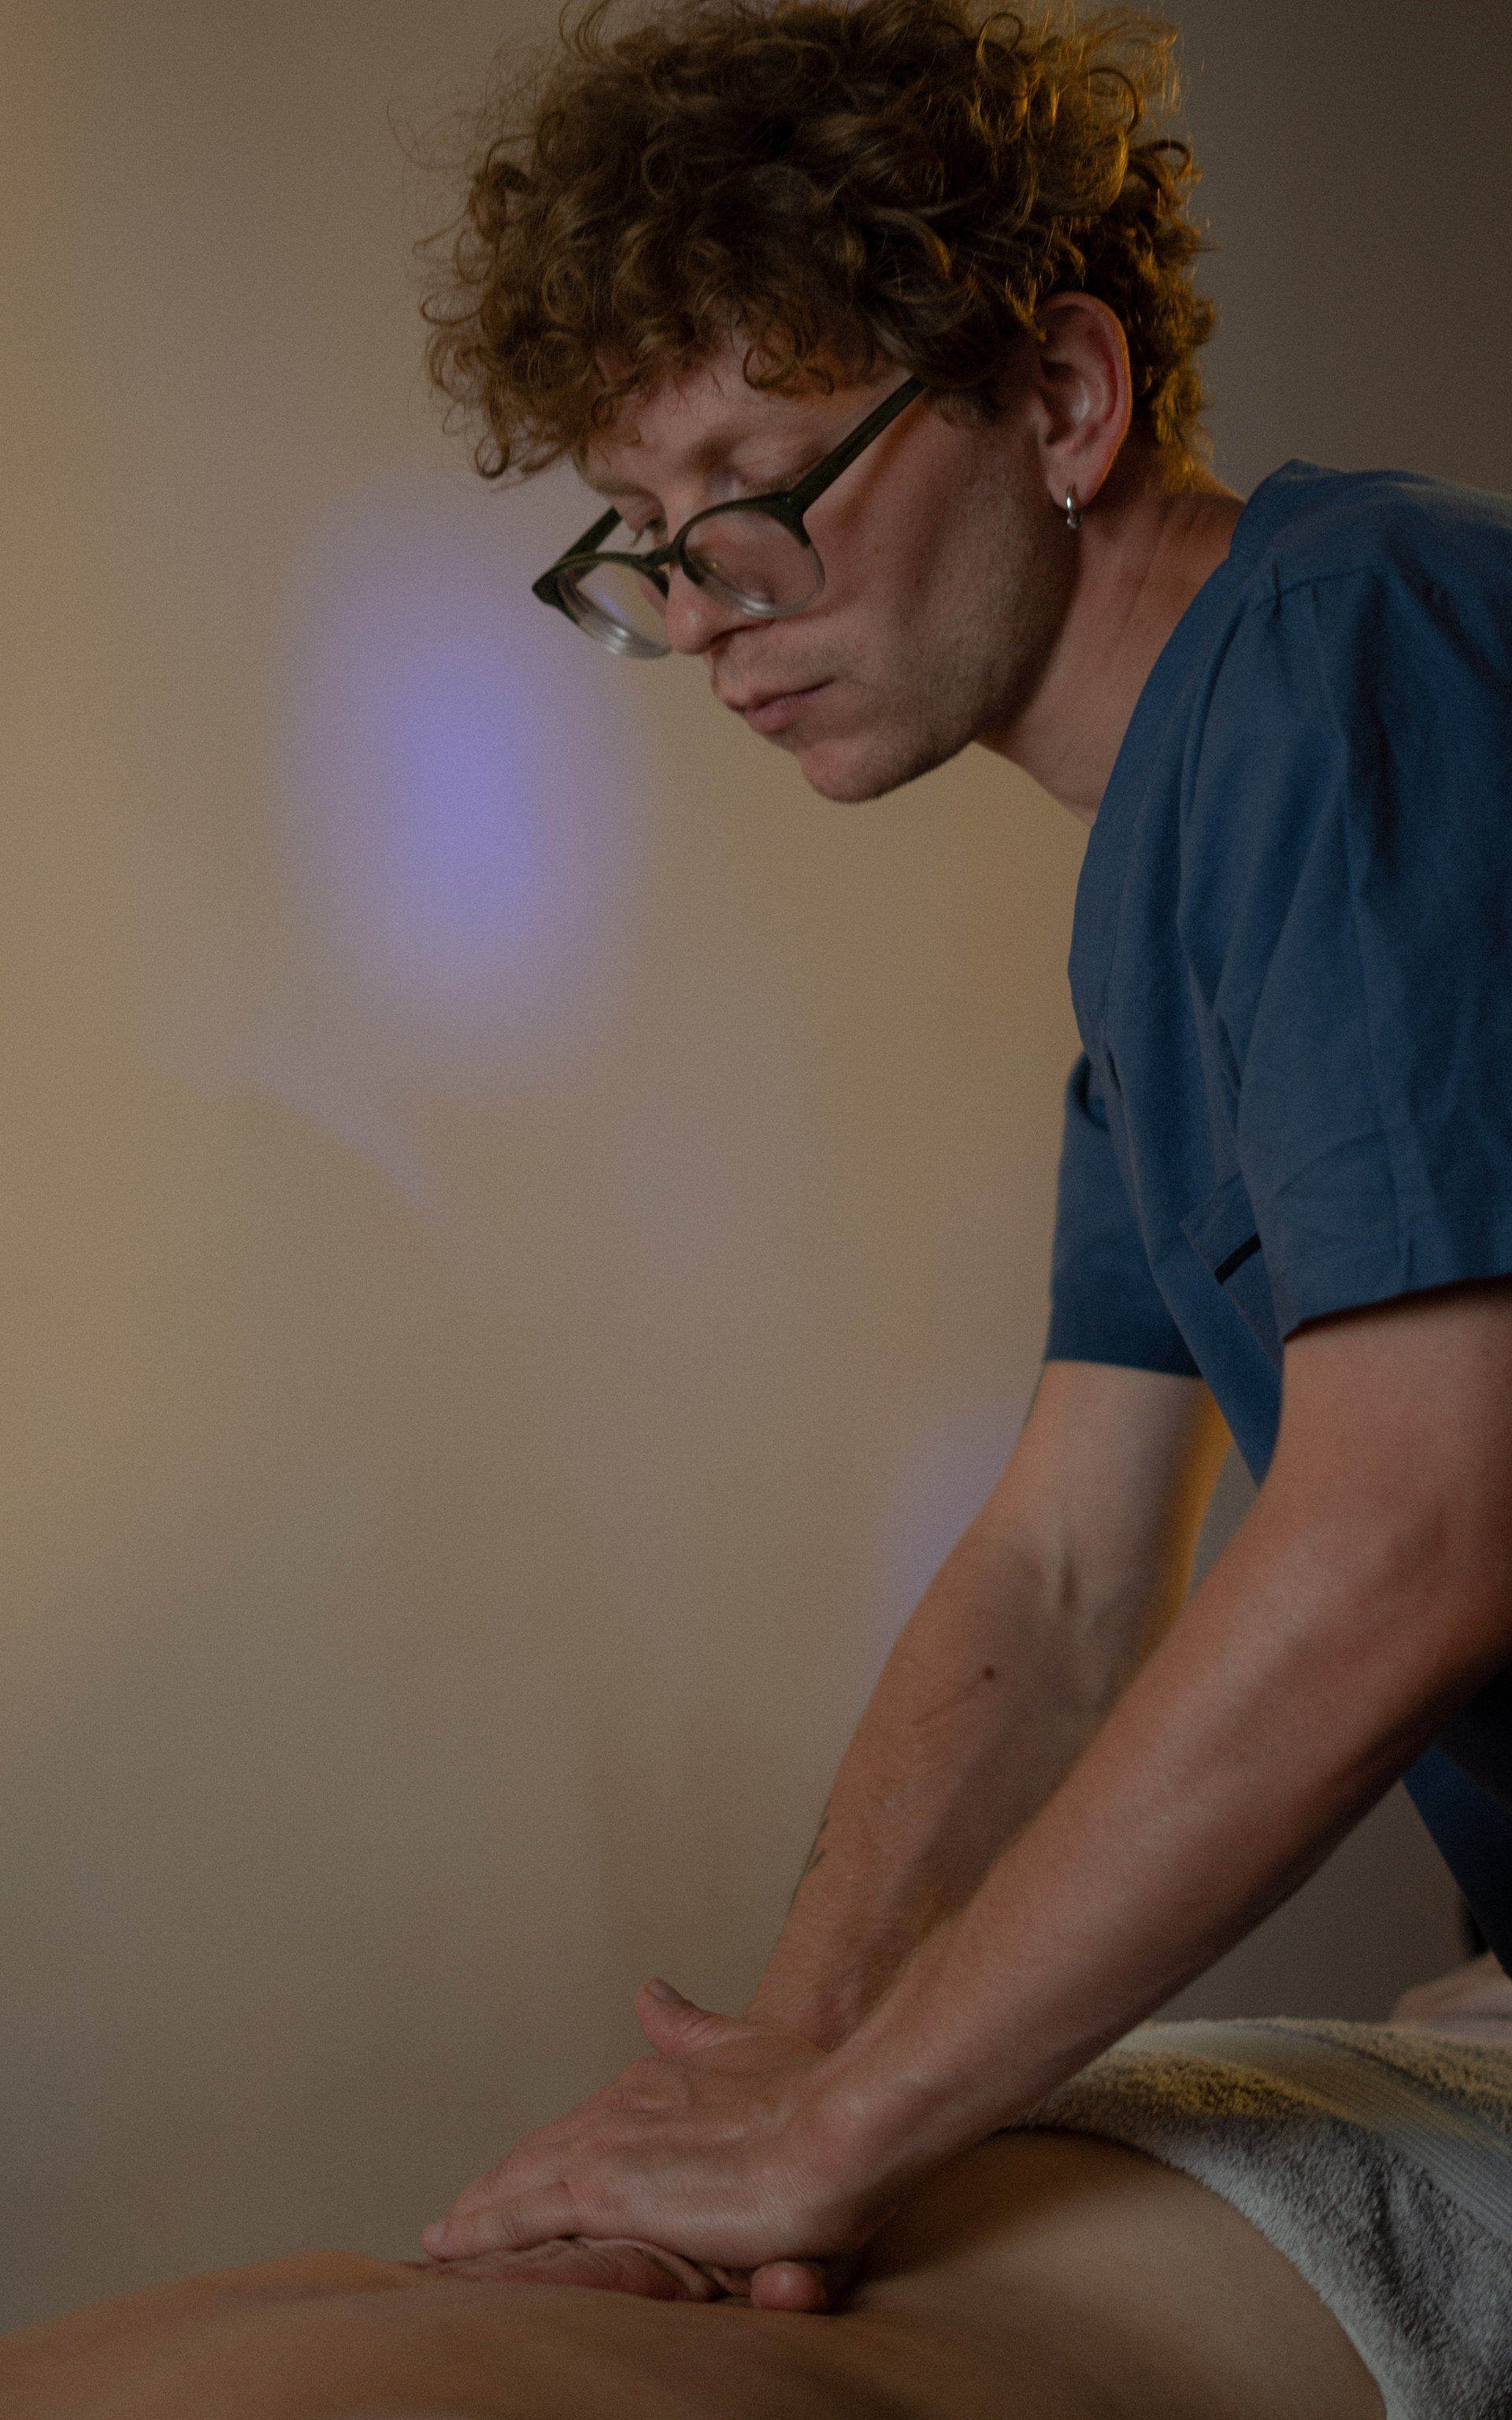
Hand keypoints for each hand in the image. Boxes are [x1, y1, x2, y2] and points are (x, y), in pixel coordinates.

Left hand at [421, 1981, 882, 2305]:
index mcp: (656, 2082)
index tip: (519, 2173)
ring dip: (476, 2210)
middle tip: (457, 2218)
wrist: (842, 2126)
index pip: (585, 2124)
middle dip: (499, 2185)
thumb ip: (693, 2027)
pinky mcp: (604, 2191)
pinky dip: (478, 2230)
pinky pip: (521, 2216)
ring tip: (442, 2236)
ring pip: (518, 2181)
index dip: (548, 2153)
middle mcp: (622, 2107)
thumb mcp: (749, 2048)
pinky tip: (446, 2243)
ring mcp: (608, 2148)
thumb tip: (650, 1992)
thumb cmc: (820, 2098)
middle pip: (540, 2151)